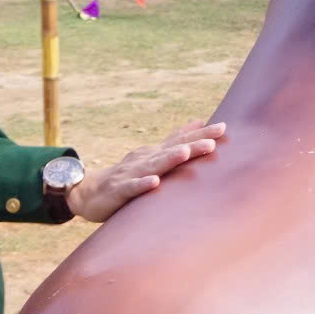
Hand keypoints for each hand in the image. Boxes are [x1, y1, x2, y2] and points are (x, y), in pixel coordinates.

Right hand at [67, 119, 227, 221]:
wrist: (90, 191)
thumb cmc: (129, 173)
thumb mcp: (154, 155)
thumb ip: (176, 140)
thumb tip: (201, 122)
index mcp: (155, 153)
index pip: (181, 141)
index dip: (201, 135)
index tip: (224, 128)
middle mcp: (144, 160)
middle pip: (170, 151)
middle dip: (191, 146)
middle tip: (212, 141)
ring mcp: (130, 174)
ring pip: (152, 166)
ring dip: (168, 160)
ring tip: (184, 153)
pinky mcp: (118, 191)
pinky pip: (130, 188)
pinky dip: (142, 185)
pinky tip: (154, 183)